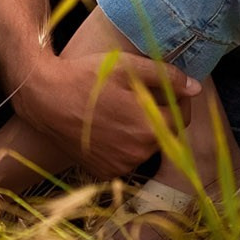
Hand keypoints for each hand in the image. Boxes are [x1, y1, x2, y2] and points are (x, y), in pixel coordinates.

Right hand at [17, 52, 200, 180]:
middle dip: (158, 116)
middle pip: (164, 133)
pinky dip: (122, 146)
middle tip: (137, 97)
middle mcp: (138, 152)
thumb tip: (195, 88)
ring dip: (140, 132)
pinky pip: (125, 159)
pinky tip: (105, 127)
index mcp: (148, 126)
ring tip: (118, 111)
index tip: (165, 89)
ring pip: (144, 147)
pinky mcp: (104, 172)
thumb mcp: (126, 67)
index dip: (178, 100)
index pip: (182, 116)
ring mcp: (120, 165)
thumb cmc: (85, 77)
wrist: (44, 98)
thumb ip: (165, 76)